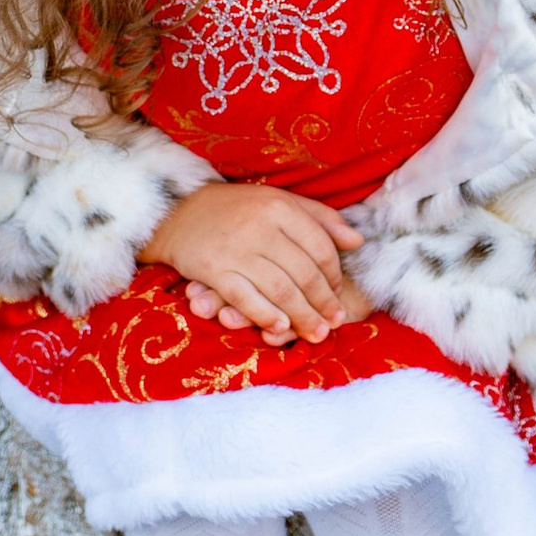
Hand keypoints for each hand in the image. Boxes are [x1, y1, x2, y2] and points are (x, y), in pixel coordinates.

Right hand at [141, 182, 365, 343]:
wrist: (178, 211)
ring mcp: (236, 249)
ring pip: (281, 290)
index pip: (320, 247)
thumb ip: (320, 218)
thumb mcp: (279, 202)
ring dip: (303, 316)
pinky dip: (266, 316)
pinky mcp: (214, 270)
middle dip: (324, 303)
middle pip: (304, 273)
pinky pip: (247, 299)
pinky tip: (281, 328)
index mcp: (280, 207)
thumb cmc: (237, 208)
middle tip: (336, 322)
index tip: (338, 293)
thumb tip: (357, 241)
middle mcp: (260, 226)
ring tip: (317, 333)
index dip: (334, 275)